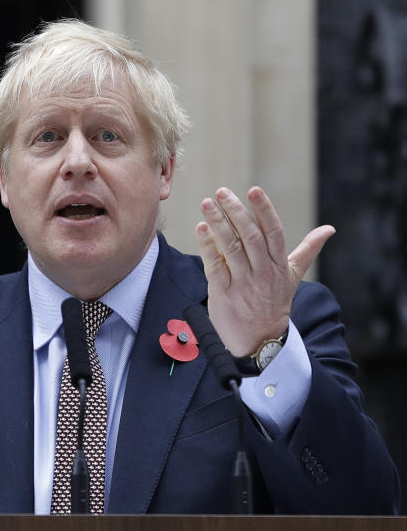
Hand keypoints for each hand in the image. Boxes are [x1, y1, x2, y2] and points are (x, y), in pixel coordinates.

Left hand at [194, 186, 334, 357]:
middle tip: (222, 192)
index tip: (253, 190)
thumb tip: (329, 229)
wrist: (261, 341)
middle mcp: (263, 272)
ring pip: (231, 248)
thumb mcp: (294, 275)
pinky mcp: (224, 293)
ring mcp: (243, 283)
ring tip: (207, 203)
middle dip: (236, 212)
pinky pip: (215, 266)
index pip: (273, 232)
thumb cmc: (275, 302)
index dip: (264, 210)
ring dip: (218, 224)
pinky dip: (207, 246)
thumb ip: (308, 249)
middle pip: (250, 236)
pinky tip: (200, 228)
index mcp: (280, 265)